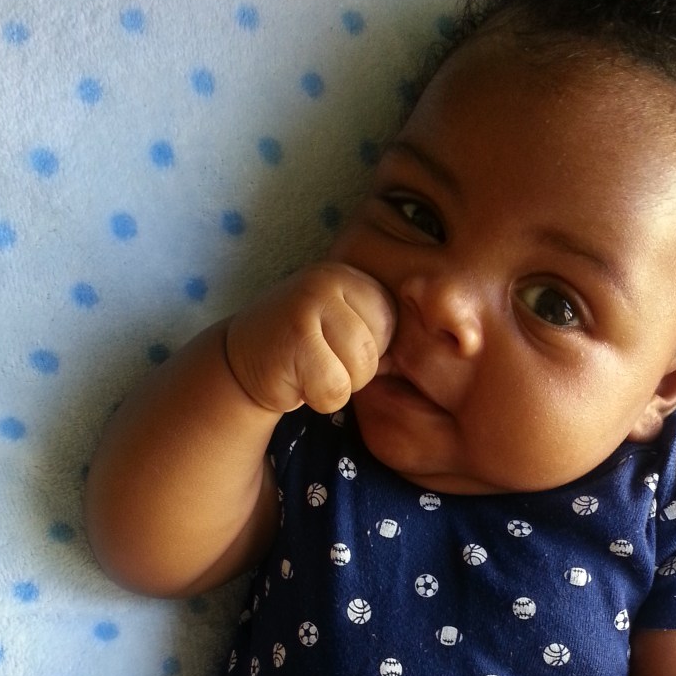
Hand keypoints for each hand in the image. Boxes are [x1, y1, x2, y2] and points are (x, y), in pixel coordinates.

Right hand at [225, 262, 394, 414]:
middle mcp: (331, 280)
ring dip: (334, 386)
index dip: (367, 353)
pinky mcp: (295, 336)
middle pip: (374, 353)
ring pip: (357, 372)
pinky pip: (333, 388)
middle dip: (351, 373)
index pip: (391, 330)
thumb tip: (434, 347)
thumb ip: (379, 331)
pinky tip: (295, 380)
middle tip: (317, 360)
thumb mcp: (345, 327)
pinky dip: (316, 398)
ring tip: (307, 368)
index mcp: (352, 277)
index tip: (334, 348)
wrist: (241, 359)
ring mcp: (310, 303)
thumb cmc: (305, 350)